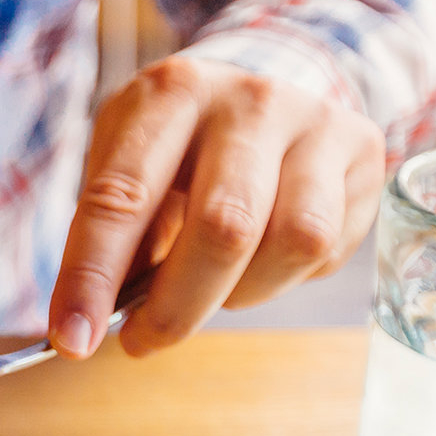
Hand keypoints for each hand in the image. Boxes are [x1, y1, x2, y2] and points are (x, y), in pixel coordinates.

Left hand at [48, 56, 384, 357]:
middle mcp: (250, 99)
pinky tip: (260, 261)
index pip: (122, 196)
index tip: (72, 340)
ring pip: (292, 242)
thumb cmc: (177, 147)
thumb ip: (109, 237)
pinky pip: (327, 249)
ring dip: (241, 294)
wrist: (261, 93)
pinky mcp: (363, 156)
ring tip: (214, 286)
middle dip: (175, 308)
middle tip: (143, 341)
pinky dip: (283, 279)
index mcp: (170, 93)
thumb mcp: (127, 166)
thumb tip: (87, 326)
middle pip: (224, 228)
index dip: (93, 277)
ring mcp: (316, 122)